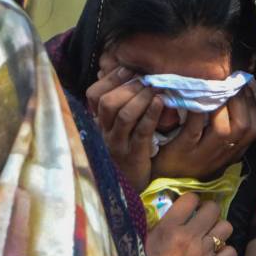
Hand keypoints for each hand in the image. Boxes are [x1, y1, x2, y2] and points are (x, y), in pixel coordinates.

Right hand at [86, 65, 163, 190]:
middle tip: (146, 79)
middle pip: (107, 103)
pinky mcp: (134, 155)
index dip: (111, 79)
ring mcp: (118, 145)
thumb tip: (125, 75)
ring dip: (140, 98)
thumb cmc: (129, 151)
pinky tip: (161, 102)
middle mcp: (104, 132)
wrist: (132, 186)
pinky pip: (141, 131)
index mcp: (100, 123)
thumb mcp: (120, 128)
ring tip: (155, 89)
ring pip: (123, 115)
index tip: (129, 69)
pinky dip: (151, 114)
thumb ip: (120, 105)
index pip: (94, 95)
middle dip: (128, 87)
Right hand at [144, 193, 237, 255]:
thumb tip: (167, 211)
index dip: (192, 202)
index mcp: (169, 227)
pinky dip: (226, 252)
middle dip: (209, 212)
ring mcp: (203, 254)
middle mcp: (189, 236)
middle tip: (203, 221)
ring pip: (226, 227)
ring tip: (211, 237)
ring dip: (219, 230)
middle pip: (213, 209)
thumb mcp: (142, 242)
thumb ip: (156, 225)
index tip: (189, 209)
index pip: (190, 198)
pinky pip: (231, 252)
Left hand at [152, 88, 255, 180]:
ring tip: (213, 89)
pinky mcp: (182, 151)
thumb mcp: (214, 145)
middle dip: (240, 100)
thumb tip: (238, 94)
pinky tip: (192, 97)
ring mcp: (202, 155)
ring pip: (223, 130)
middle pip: (245, 127)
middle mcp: (222, 154)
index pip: (255, 128)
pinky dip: (195, 111)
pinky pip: (193, 130)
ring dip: (221, 106)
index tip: (242, 86)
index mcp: (232, 151)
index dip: (252, 104)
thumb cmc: (189, 154)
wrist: (162, 175)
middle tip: (228, 83)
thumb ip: (227, 126)